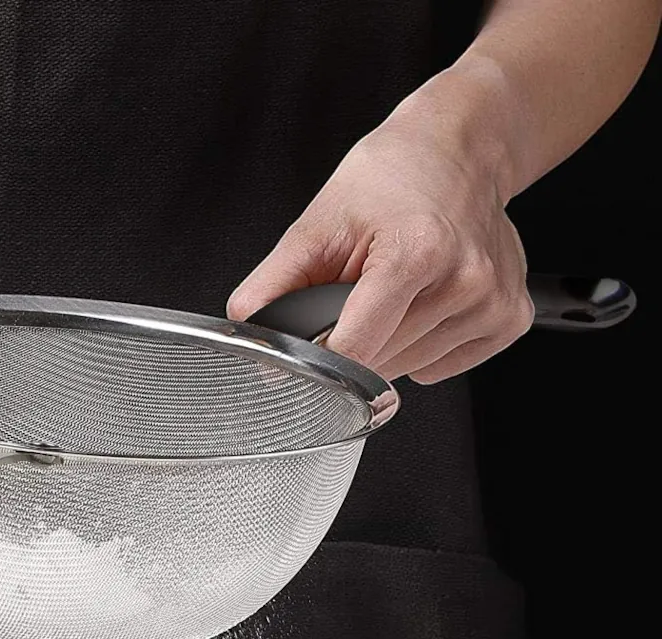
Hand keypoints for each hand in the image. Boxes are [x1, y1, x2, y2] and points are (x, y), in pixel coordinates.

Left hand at [227, 120, 532, 382]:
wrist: (462, 147)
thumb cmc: (391, 177)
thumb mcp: (318, 222)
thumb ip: (274, 285)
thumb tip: (247, 336)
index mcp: (415, 252)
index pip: (354, 350)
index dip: (321, 357)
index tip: (310, 346)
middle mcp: (464, 280)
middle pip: (378, 363)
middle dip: (352, 341)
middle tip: (361, 290)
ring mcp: (492, 303)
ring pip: (407, 371)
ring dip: (387, 344)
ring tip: (396, 288)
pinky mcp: (510, 320)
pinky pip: (440, 368)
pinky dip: (421, 346)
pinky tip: (425, 301)